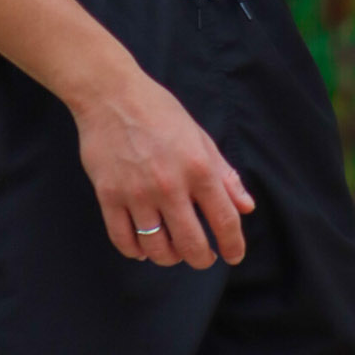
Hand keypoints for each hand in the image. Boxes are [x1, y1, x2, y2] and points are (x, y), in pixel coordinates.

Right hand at [74, 68, 255, 268]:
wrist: (110, 94)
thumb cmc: (159, 111)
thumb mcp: (199, 137)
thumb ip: (224, 175)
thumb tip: (246, 207)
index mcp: (198, 167)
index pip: (224, 221)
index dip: (234, 246)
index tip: (234, 256)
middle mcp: (169, 184)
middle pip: (191, 245)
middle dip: (202, 259)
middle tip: (204, 257)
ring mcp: (136, 193)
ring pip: (157, 249)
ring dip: (170, 257)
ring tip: (173, 249)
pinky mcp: (108, 196)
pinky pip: (124, 240)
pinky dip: (136, 251)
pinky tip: (143, 247)